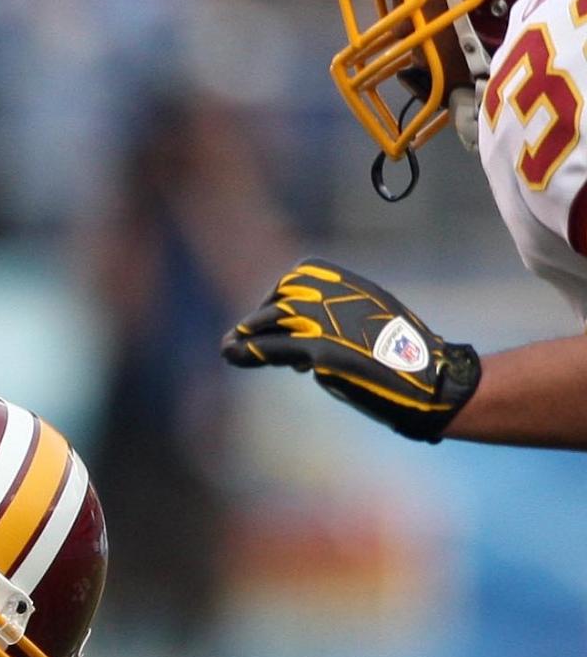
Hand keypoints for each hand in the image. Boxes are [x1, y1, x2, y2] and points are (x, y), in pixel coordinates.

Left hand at [221, 259, 482, 443]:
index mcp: (353, 285)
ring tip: (229, 348)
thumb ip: (338, 319)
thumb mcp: (370, 321)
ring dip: (246, 335)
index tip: (268, 319)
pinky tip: (233, 355)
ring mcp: (329, 320)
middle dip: (259, 318)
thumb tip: (299, 342)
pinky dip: (249, 351)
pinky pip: (274, 347)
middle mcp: (340, 296)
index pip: (299, 277)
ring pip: (273, 320)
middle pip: (282, 298)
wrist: (428, 379)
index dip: (277, 297)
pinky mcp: (321, 349)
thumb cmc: (402, 356)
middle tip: (240, 338)